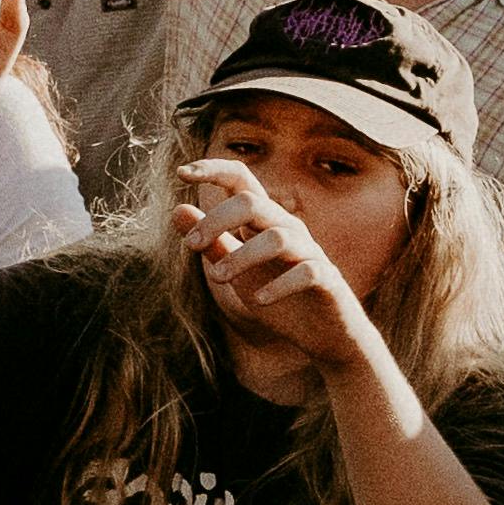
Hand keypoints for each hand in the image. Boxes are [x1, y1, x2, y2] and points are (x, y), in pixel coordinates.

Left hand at [175, 150, 384, 372]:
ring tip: (217, 278)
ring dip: (241, 257)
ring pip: (276, 238)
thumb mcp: (235, 269)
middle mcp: (288, 228)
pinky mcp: (326, 280)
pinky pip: (305, 272)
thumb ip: (210, 242)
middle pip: (253, 202)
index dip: (213, 169)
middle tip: (190, 245)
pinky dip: (279, 286)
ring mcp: (309, 252)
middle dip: (217, 220)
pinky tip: (259, 301)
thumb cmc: (276, 296)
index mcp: (264, 221)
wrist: (322, 334)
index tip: (181, 172)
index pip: (241, 179)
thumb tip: (177, 210)